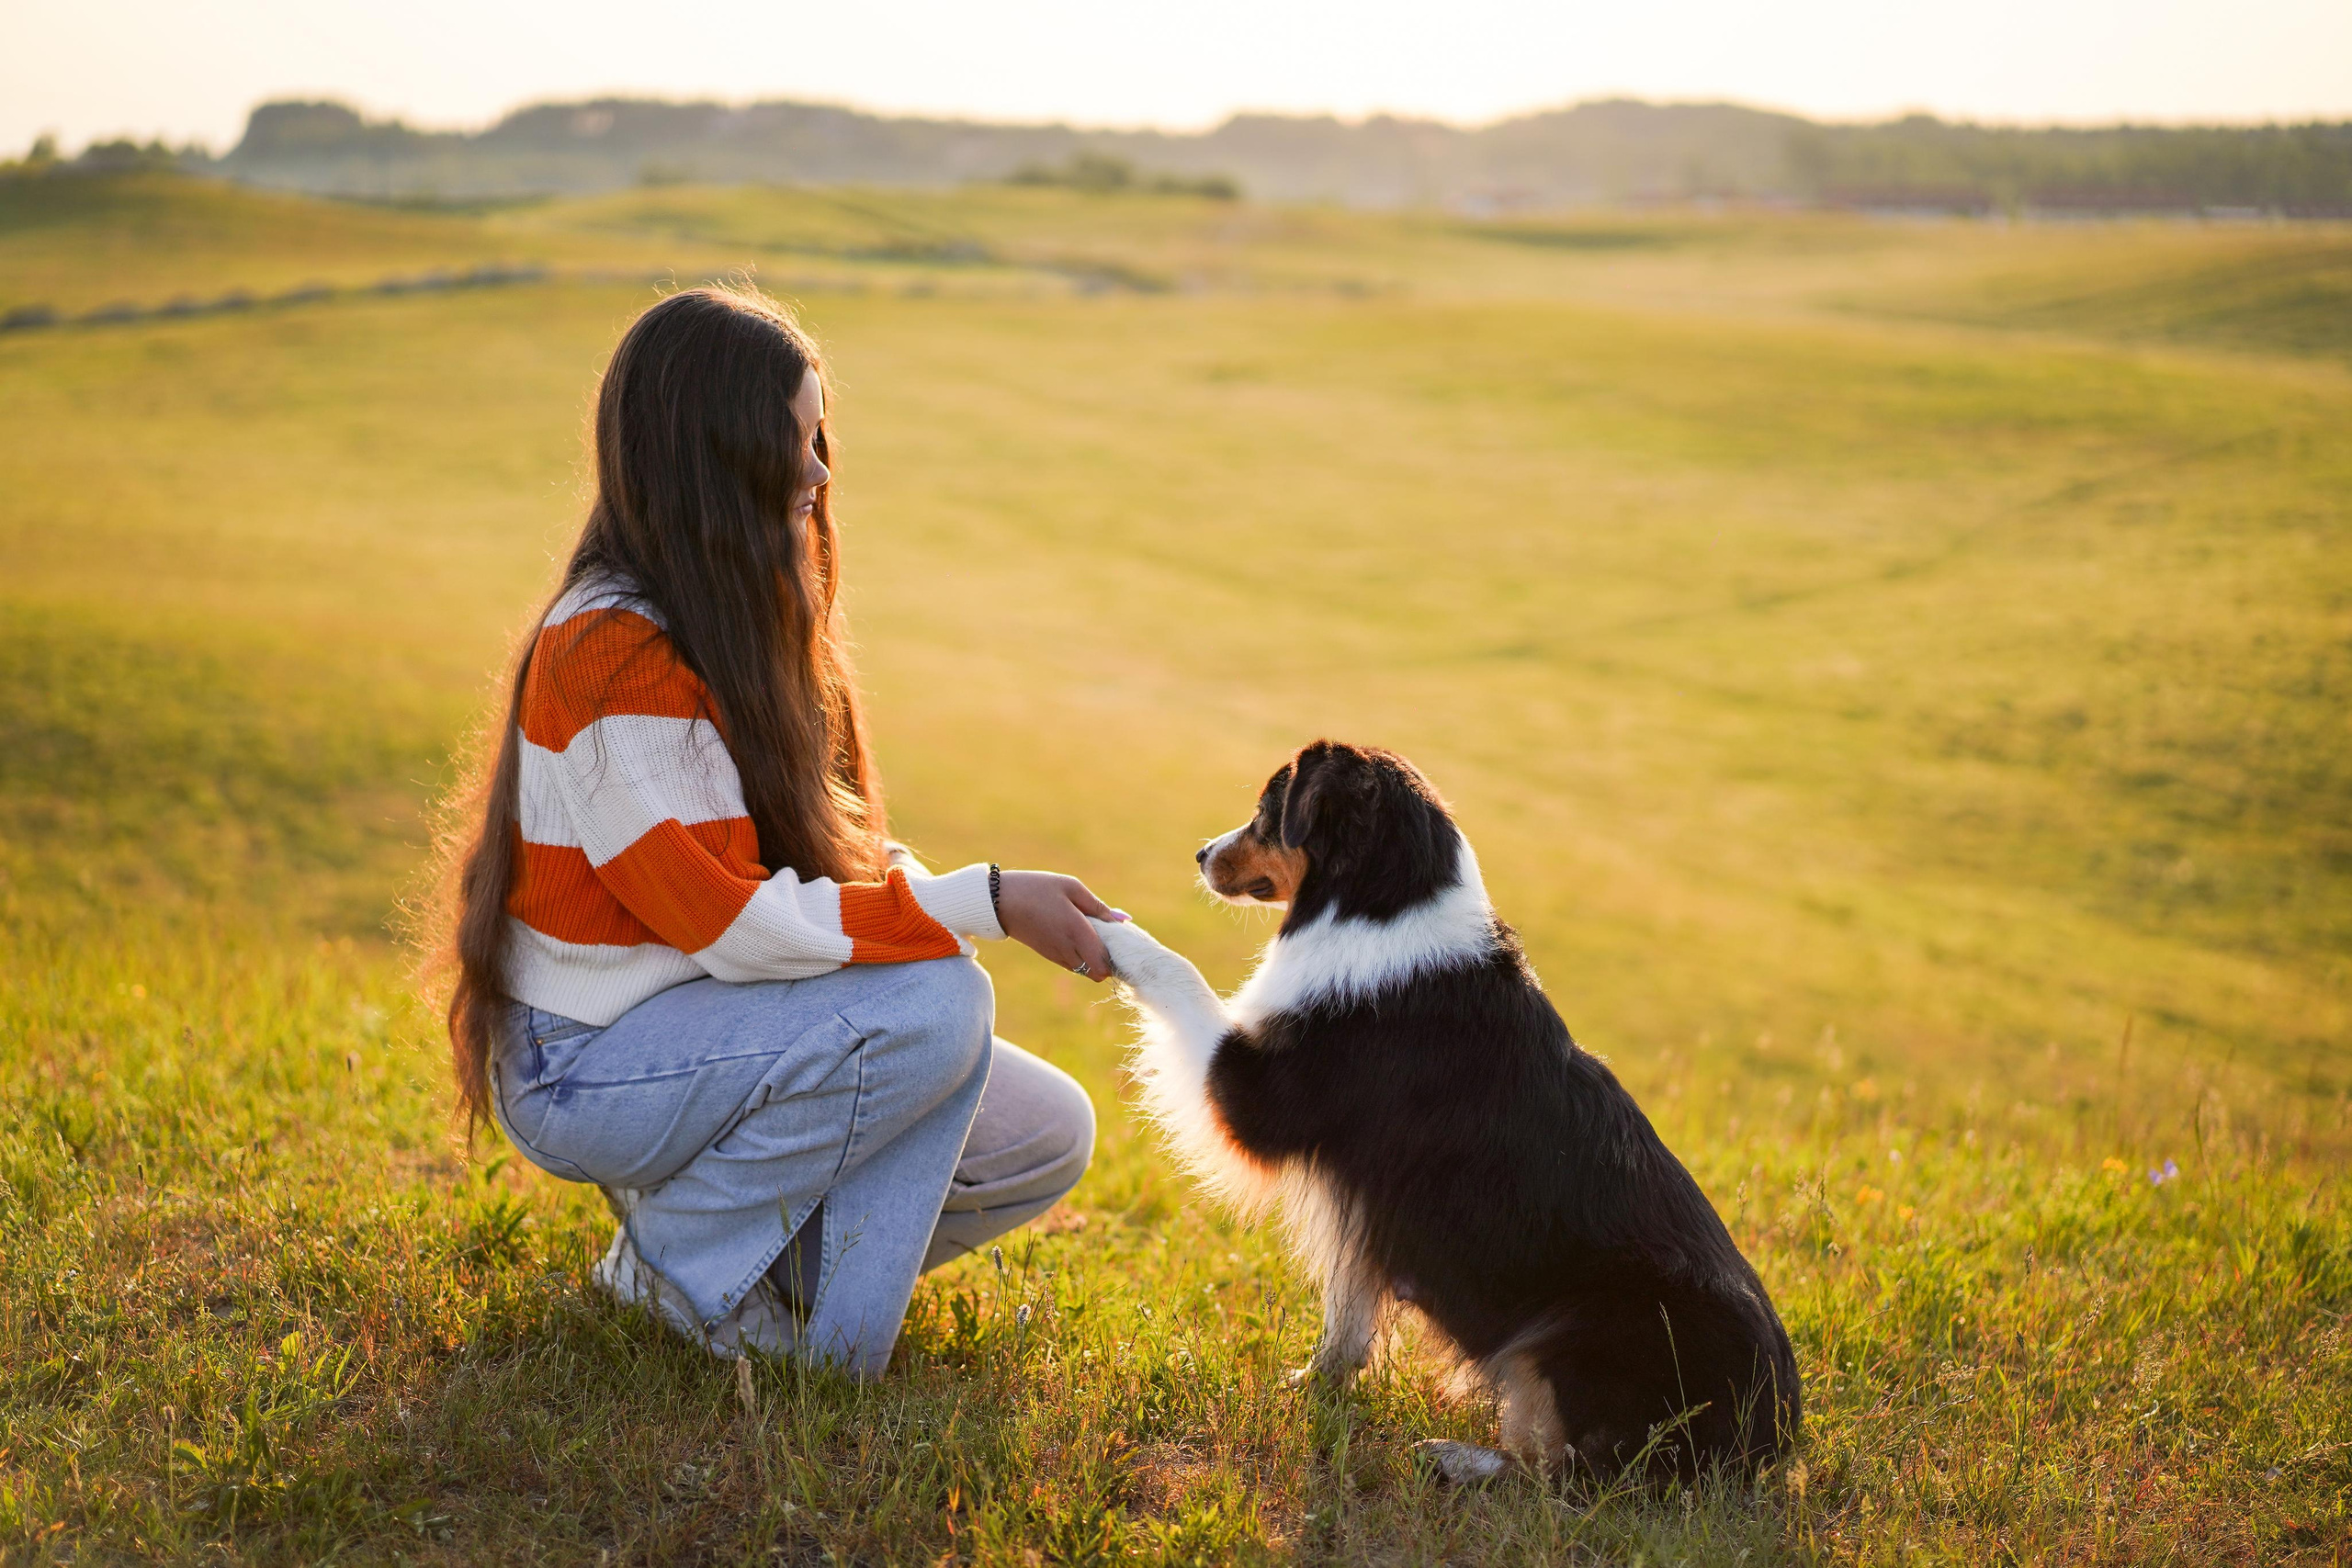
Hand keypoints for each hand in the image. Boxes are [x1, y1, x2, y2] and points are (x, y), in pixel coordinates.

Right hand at [996, 870, 1125, 981]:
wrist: (999, 902)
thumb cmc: (1037, 888)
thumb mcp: (1071, 887)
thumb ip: (1098, 906)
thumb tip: (1124, 920)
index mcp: (1077, 931)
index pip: (1104, 964)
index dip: (1116, 958)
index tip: (1118, 940)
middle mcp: (1068, 949)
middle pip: (1098, 973)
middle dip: (1107, 961)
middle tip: (1108, 938)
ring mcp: (1056, 955)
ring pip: (1085, 971)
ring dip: (1093, 959)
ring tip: (1091, 934)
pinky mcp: (1048, 955)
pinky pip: (1073, 965)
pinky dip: (1080, 956)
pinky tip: (1077, 936)